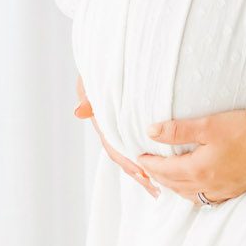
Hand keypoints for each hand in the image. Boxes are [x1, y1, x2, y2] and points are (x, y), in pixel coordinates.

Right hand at [74, 73, 163, 197]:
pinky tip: (166, 168)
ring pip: (134, 153)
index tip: (142, 173)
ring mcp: (124, 127)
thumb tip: (79, 111)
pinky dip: (153, 157)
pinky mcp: (136, 124)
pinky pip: (144, 143)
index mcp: (105, 122)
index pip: (114, 147)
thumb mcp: (93, 79)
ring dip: (147, 170)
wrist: (111, 57)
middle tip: (155, 188)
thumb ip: (88, 94)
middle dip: (140, 173)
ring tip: (160, 187)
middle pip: (125, 157)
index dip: (128, 161)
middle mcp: (114, 128)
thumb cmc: (101, 66)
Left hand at [132, 109, 245, 206]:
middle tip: (147, 170)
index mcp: (197, 169)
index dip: (149, 164)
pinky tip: (195, 190)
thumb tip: (151, 132)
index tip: (139, 158)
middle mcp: (207, 185)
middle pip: (174, 185)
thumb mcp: (209, 125)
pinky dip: (193, 195)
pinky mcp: (235, 191)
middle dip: (158, 178)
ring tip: (166, 181)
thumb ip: (178, 130)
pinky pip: (206, 199)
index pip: (164, 170)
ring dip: (174, 189)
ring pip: (189, 195)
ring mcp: (222, 191)